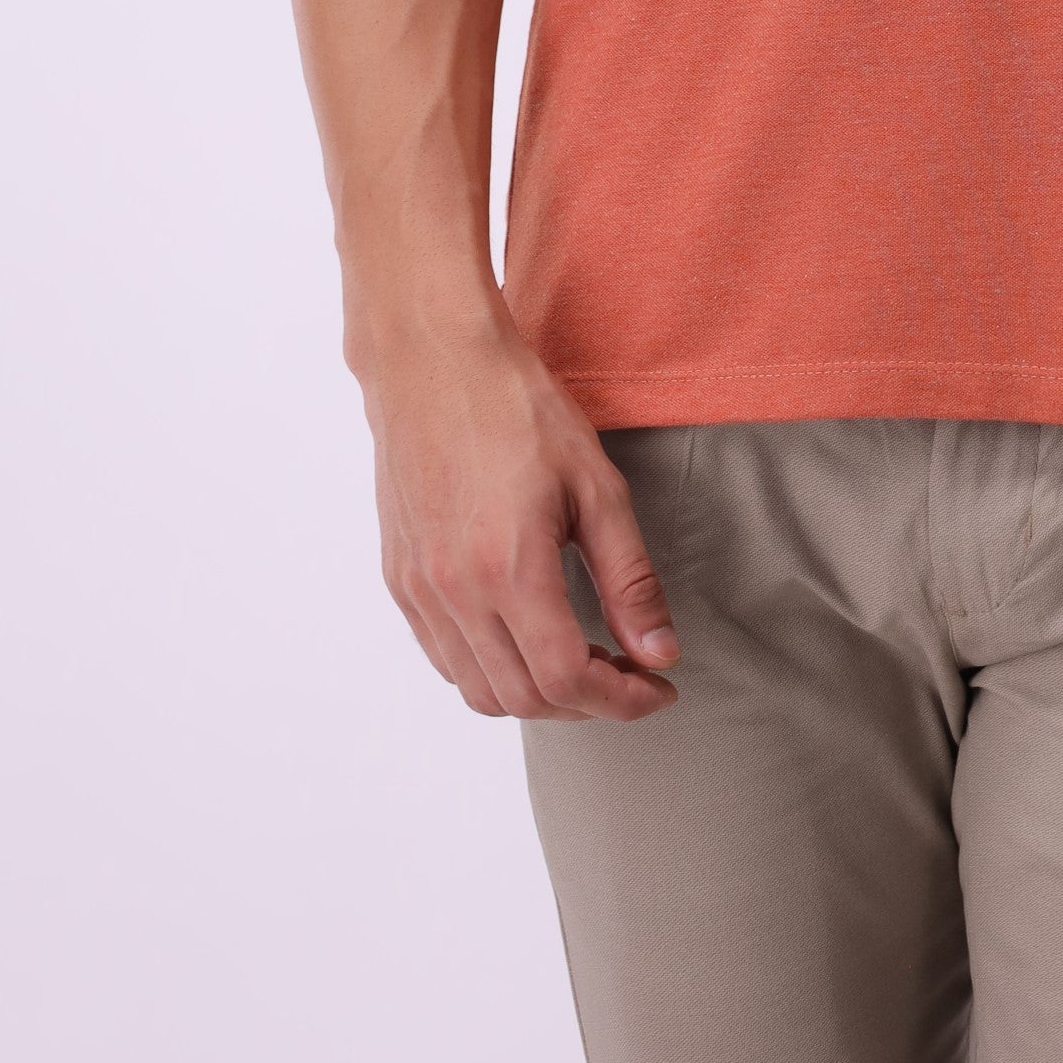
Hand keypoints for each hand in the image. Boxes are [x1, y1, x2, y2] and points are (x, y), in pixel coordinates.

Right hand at [359, 310, 680, 719]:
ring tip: (582, 657)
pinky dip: (491, 670)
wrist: (433, 360)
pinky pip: (446, 658)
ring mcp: (420, 590)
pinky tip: (527, 634)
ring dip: (538, 694)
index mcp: (508, 568)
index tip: (658, 688)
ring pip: (479, 691)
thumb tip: (661, 654)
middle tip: (630, 671)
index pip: (567, 679)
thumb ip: (629, 578)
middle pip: (524, 699)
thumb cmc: (517, 407)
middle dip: (587, 702)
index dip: (622, 700)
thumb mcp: (595, 485)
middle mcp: (455, 592)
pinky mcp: (401, 579)